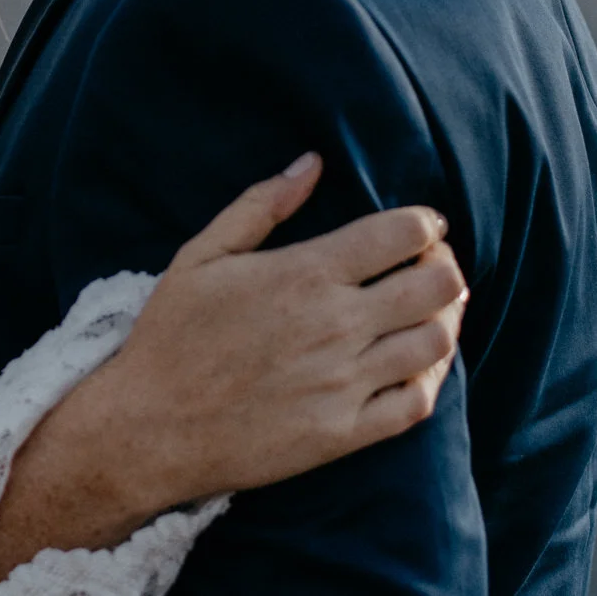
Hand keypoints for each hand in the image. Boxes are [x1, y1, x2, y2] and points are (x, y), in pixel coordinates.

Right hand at [0, 156, 465, 590]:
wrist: (150, 428)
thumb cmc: (171, 335)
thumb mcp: (202, 256)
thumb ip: (261, 205)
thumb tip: (312, 163)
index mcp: (305, 274)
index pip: (404, 234)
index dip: (426, 224)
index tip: (422, 228)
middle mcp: (336, 325)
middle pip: (437, 284)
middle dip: (444, 266)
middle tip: (431, 267)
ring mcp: (345, 382)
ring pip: (437, 341)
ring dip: (445, 319)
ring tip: (429, 312)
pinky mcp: (345, 432)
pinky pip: (417, 402)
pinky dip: (430, 376)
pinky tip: (416, 363)